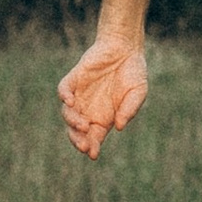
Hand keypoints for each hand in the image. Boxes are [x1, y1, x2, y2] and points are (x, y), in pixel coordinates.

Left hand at [59, 34, 146, 160]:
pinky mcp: (74, 79)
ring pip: (68, 113)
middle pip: (76, 131)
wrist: (125, 47)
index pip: (93, 138)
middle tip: (84, 145)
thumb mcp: (138, 93)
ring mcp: (80, 94)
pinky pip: (63, 90)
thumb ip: (130, 109)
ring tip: (83, 125)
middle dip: (78, 140)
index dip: (92, 147)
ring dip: (72, 122)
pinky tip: (71, 101)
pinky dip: (64, 96)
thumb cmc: (133, 72)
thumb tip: (119, 126)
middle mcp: (88, 109)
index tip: (93, 154)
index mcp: (103, 117)